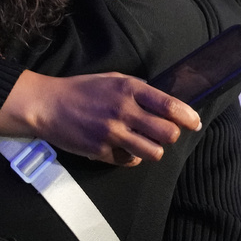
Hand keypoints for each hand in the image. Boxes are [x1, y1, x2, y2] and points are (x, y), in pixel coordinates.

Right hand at [0, 71, 200, 165]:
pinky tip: (122, 148)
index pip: (170, 105)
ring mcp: (112, 133)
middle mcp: (123, 111)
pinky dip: (131, 157)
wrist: (46, 105)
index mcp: (129, 89)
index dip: (188, 117)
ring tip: (144, 143)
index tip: (194, 122)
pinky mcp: (101, 151)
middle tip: (164, 133)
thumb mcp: (112, 80)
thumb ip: (138, 90)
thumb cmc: (81, 90)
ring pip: (153, 152)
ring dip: (153, 149)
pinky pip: (129, 161)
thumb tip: (164, 102)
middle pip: (167, 133)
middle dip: (171, 135)